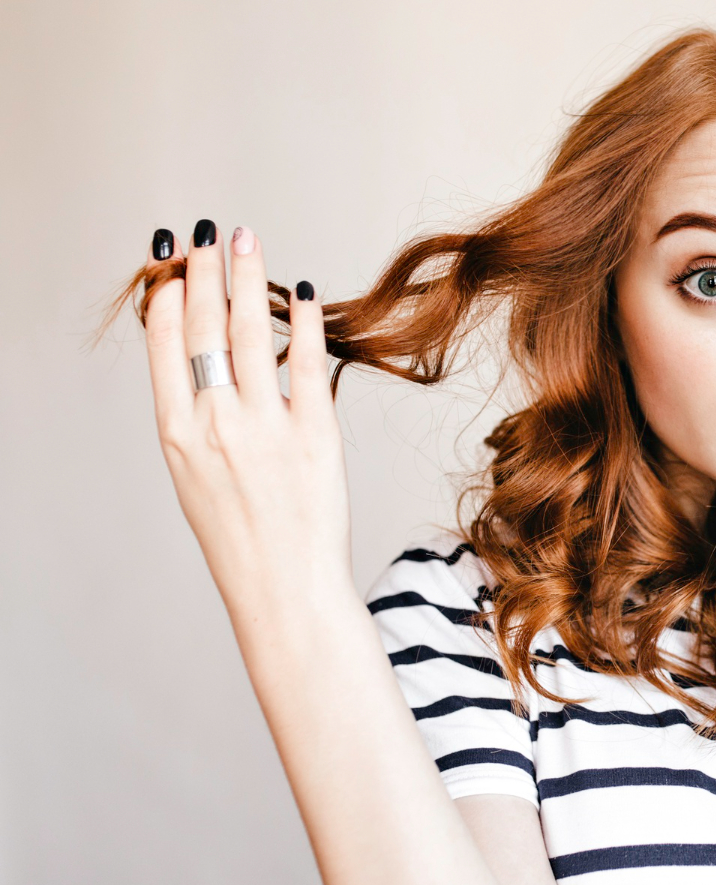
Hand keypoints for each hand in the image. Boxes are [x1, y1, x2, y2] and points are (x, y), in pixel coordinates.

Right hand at [142, 222, 352, 617]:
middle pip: (206, 327)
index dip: (171, 293)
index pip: (165, 343)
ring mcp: (265, 426)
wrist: (284, 586)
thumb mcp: (195, 475)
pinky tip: (302, 291)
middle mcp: (215, 422)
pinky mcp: (315, 434)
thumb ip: (196, 416)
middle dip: (206, 271)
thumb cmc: (240, 535)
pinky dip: (305, 321)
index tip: (177, 259)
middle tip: (210, 232)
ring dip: (247, 277)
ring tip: (247, 240)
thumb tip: (205, 355)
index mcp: (176, 433)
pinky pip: (307, 363)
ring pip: (252, 331)